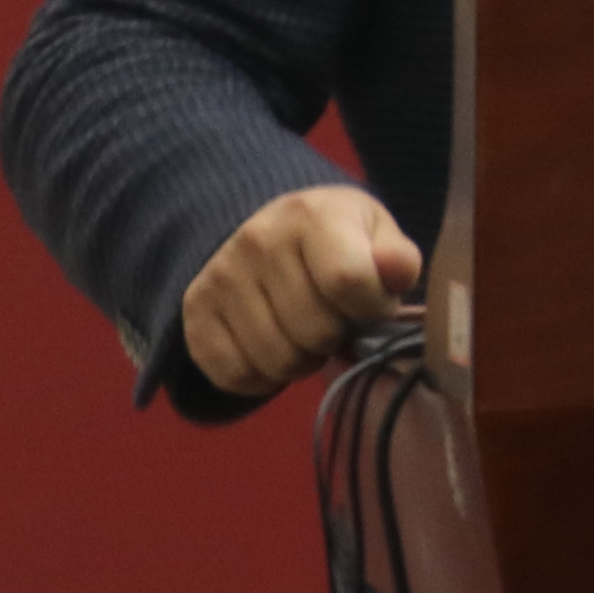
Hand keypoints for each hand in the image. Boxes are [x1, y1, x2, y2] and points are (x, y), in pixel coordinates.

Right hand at [181, 184, 421, 402]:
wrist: (269, 230)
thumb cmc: (337, 237)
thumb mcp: (375, 232)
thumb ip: (396, 256)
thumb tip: (398, 274)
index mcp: (311, 214)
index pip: (349, 281)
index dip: (373, 309)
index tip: (375, 305)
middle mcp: (257, 240)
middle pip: (315, 331)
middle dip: (340, 336)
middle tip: (337, 319)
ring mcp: (220, 277)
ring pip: (279, 361)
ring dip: (305, 360)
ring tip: (309, 332)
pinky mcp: (195, 314)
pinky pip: (237, 376)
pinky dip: (265, 378)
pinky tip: (277, 347)